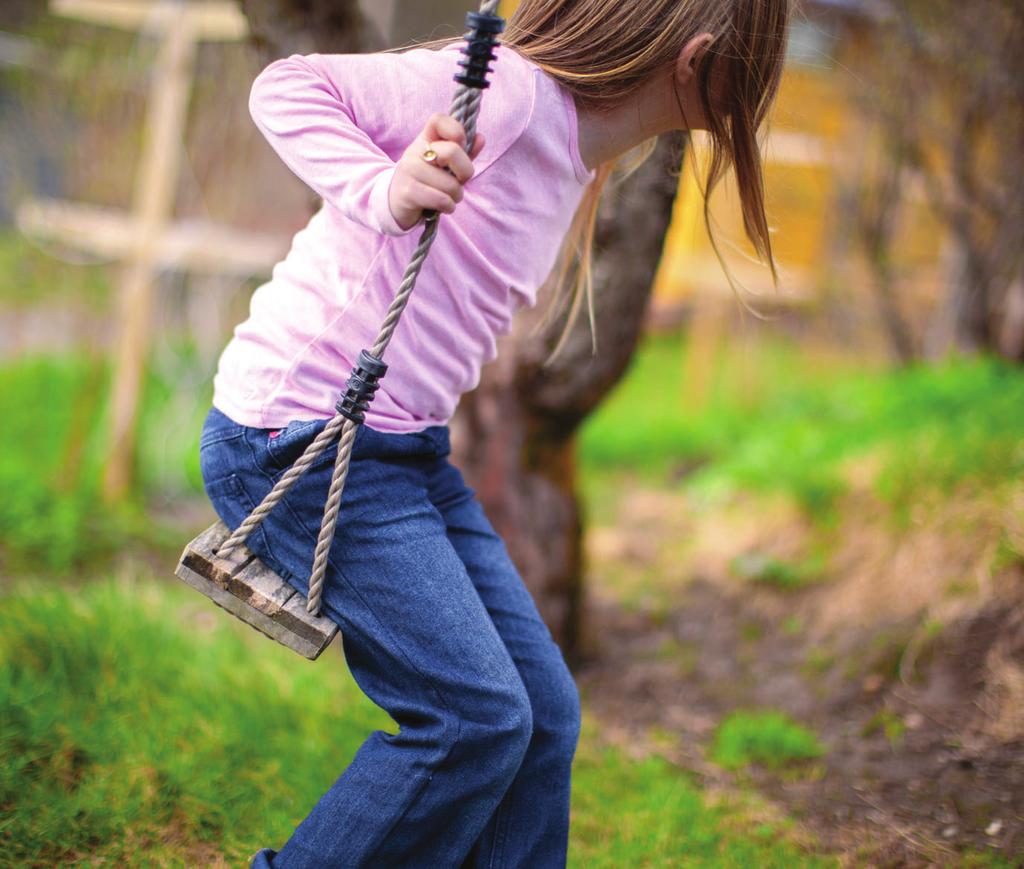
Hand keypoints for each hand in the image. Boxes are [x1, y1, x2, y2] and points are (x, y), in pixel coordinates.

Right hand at [388, 112, 485, 230]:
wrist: (395, 202)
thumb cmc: (426, 182)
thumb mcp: (444, 165)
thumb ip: (463, 153)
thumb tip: (481, 138)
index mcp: (425, 139)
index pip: (439, 120)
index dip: (456, 131)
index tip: (460, 146)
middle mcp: (415, 151)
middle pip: (451, 152)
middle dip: (465, 173)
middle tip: (458, 181)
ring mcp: (409, 170)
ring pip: (450, 184)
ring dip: (456, 196)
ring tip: (447, 197)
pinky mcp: (408, 192)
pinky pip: (441, 200)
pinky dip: (448, 207)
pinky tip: (443, 206)